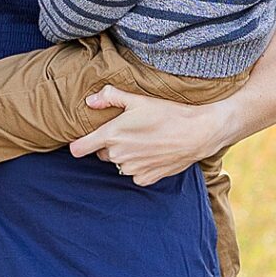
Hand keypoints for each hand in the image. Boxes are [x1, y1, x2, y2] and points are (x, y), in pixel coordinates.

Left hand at [68, 85, 237, 184]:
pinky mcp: (145, 179)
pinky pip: (135, 174)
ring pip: (119, 164)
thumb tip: (90, 101)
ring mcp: (132, 169)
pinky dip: (140, 166)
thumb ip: (110, 97)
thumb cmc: (167, 113)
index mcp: (112, 135)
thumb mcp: (138, 99)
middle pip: (101, 154)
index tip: (84, 141)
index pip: (78, 149)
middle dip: (110, 146)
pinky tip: (153, 153)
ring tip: (145, 141)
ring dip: (126, 156)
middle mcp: (118, 155)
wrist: (197, 133)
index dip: (79, 145)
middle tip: (129, 133)